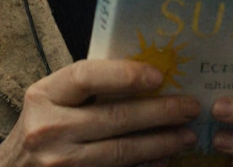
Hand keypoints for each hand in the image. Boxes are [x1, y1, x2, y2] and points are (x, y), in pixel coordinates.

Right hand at [0, 59, 200, 166]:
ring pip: (121, 151)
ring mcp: (60, 163)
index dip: (124, 74)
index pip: (86, 76)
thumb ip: (87, 88)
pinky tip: (165, 159)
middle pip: (114, 117)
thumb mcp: (52, 100)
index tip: (158, 76)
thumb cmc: (42, 125)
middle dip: (159, 112)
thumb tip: (147, 75)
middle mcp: (48, 129)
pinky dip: (146, 165)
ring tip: (187, 134)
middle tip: (190, 106)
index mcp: (44, 95)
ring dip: (161, 142)